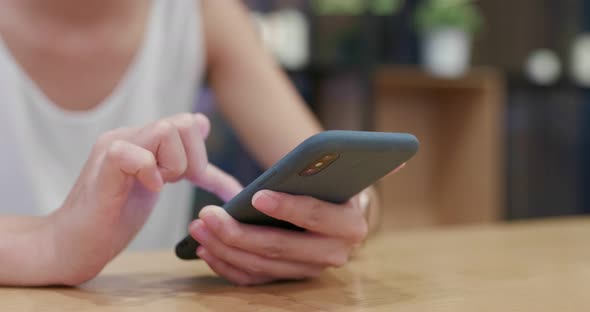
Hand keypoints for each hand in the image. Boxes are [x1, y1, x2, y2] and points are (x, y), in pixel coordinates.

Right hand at [48, 113, 241, 284]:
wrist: (74, 244)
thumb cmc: (114, 217)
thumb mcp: (156, 182)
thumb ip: (177, 156)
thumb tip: (204, 124)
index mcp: (142, 138)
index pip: (189, 122)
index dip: (201, 152)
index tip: (199, 180)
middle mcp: (128, 135)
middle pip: (184, 122)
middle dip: (193, 158)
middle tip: (175, 184)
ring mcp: (114, 147)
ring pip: (166, 130)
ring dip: (174, 165)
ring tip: (156, 186)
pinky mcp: (105, 166)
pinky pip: (137, 154)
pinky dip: (150, 173)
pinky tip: (147, 189)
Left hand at [189, 190, 368, 285]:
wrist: (336, 212)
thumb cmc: (327, 187)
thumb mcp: (328, 176)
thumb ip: (314, 172)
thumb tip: (287, 172)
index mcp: (349, 225)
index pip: (316, 216)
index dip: (286, 207)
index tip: (256, 196)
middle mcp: (333, 254)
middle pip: (280, 247)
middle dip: (238, 232)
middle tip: (207, 214)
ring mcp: (309, 270)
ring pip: (262, 265)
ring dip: (224, 248)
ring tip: (199, 227)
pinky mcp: (289, 278)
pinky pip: (254, 279)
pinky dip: (226, 265)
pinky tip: (206, 248)